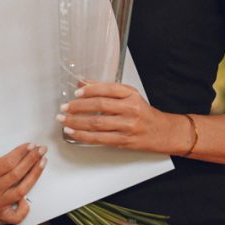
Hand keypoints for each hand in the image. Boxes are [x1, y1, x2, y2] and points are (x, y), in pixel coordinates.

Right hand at [0, 143, 46, 224]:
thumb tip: (23, 151)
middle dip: (31, 160)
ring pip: (20, 191)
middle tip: (41, 151)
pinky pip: (16, 216)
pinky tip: (29, 197)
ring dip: (34, 176)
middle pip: (16, 175)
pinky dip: (25, 208)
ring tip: (41, 163)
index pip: (7, 163)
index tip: (31, 146)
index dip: (21, 153)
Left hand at [59, 82, 191, 153]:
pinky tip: (73, 132)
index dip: (89, 90)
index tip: (76, 93)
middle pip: (100, 106)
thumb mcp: (129, 95)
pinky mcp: (123, 141)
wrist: (161, 132)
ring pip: (97, 124)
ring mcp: (127, 126)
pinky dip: (83, 136)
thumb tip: (83, 84)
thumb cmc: (143, 113)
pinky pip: (99, 139)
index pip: (108, 89)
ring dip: (76, 122)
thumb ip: (106, 89)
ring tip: (63, 120)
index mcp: (131, 95)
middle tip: (64, 107)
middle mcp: (130, 110)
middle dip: (78, 107)